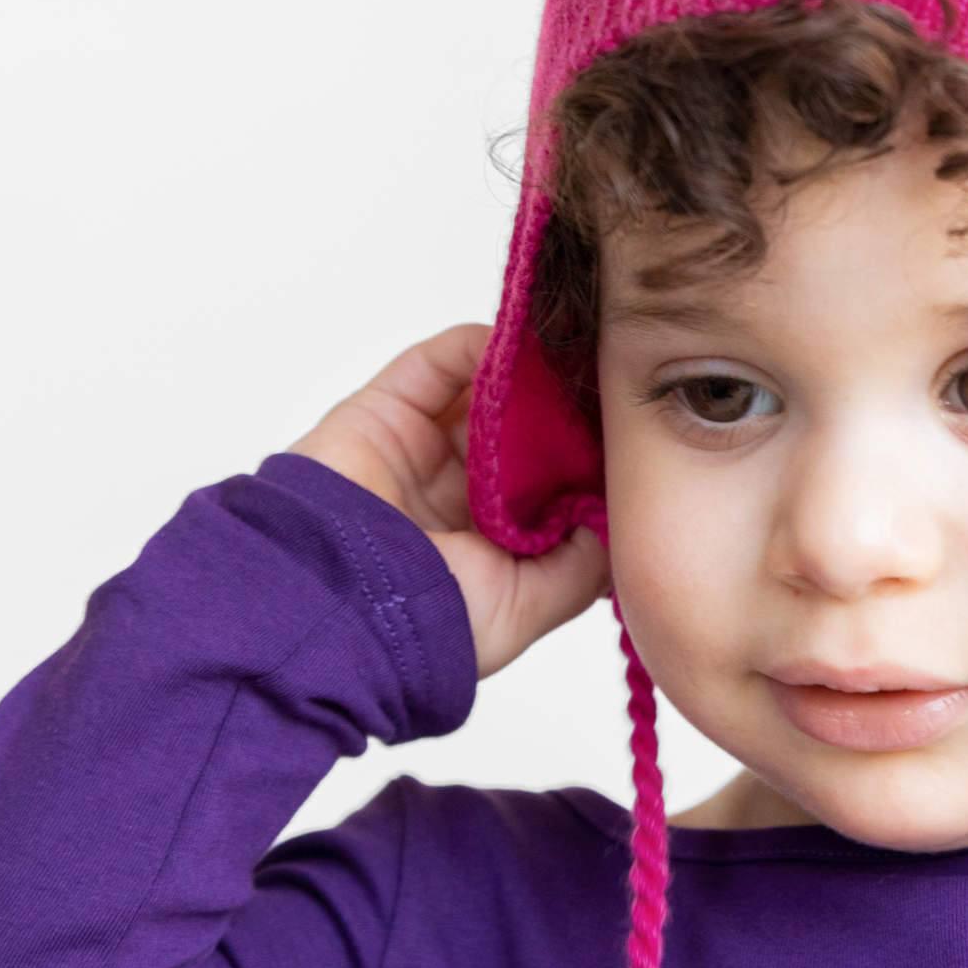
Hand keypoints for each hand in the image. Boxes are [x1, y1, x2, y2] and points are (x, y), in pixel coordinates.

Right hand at [286, 322, 612, 679]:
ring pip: (486, 391)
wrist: (341, 604)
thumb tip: (613, 521)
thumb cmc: (430, 620)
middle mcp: (454, 491)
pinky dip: (484, 347)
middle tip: (609, 387)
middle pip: (520, 431)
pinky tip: (527, 351)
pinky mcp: (385, 408)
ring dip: (531, 375)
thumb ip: (579, 565)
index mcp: (485, 541)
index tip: (626, 437)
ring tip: (577, 361)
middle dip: (565, 410)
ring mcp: (420, 446)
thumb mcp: (527, 607)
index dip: (584, 457)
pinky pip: (440, 362)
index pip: (545, 482)